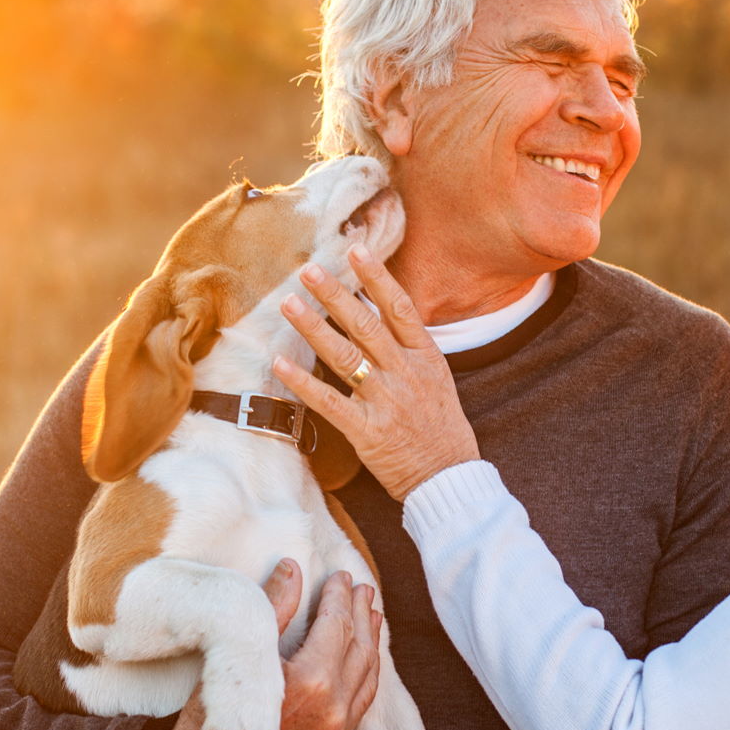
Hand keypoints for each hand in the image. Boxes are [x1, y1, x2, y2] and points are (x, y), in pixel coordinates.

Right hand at [158, 563, 382, 729]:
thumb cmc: (211, 722)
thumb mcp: (237, 660)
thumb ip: (272, 611)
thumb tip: (292, 569)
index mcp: (311, 683)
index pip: (336, 625)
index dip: (338, 596)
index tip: (338, 574)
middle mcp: (333, 711)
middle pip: (358, 648)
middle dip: (360, 612)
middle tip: (361, 586)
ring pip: (367, 677)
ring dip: (370, 642)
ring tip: (371, 614)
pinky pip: (360, 705)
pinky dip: (364, 675)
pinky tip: (363, 660)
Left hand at [273, 244, 481, 500]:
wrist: (449, 479)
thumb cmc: (441, 429)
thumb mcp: (436, 380)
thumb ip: (410, 350)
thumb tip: (379, 316)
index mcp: (426, 358)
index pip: (399, 308)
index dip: (376, 277)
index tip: (356, 250)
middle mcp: (406, 374)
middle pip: (366, 325)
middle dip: (335, 294)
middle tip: (309, 270)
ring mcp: (386, 401)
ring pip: (345, 356)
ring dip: (313, 327)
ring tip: (289, 303)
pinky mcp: (367, 431)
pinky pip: (329, 401)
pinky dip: (303, 382)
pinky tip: (281, 363)